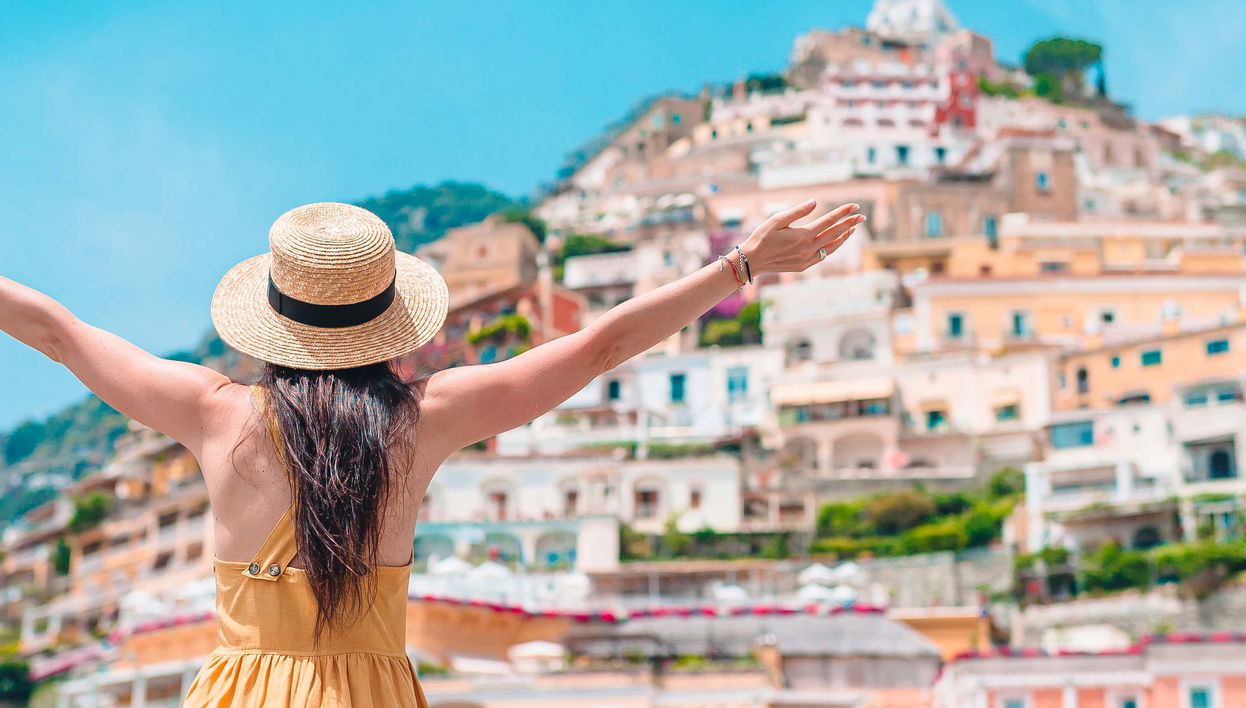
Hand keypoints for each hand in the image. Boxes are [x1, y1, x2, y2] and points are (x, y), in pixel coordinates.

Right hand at [737, 200, 863, 274]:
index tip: (855, 205)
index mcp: (804, 235)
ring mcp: (808, 259)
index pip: (829, 220)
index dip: (843, 212)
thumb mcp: (777, 219)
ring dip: (844, 237)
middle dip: (850, 223)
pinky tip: (837, 242)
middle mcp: (808, 248)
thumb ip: (798, 211)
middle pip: (835, 233)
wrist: (753, 260)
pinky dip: (833, 248)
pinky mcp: (804, 266)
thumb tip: (815, 202)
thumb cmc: (762, 236)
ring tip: (853, 229)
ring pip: (832, 247)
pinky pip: (824, 256)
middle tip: (862, 216)